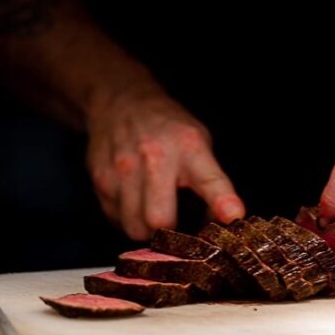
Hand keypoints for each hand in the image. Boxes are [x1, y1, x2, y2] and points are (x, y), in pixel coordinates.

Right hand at [85, 83, 244, 239]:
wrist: (120, 102)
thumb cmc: (167, 128)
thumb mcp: (199, 142)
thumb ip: (211, 181)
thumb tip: (221, 223)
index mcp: (188, 146)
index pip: (208, 178)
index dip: (222, 200)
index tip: (233, 215)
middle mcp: (154, 157)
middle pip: (160, 219)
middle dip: (170, 232)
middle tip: (176, 223)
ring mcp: (123, 169)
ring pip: (135, 227)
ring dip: (147, 230)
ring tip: (153, 210)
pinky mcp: (101, 180)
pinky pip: (116, 220)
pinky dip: (128, 219)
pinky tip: (134, 201)